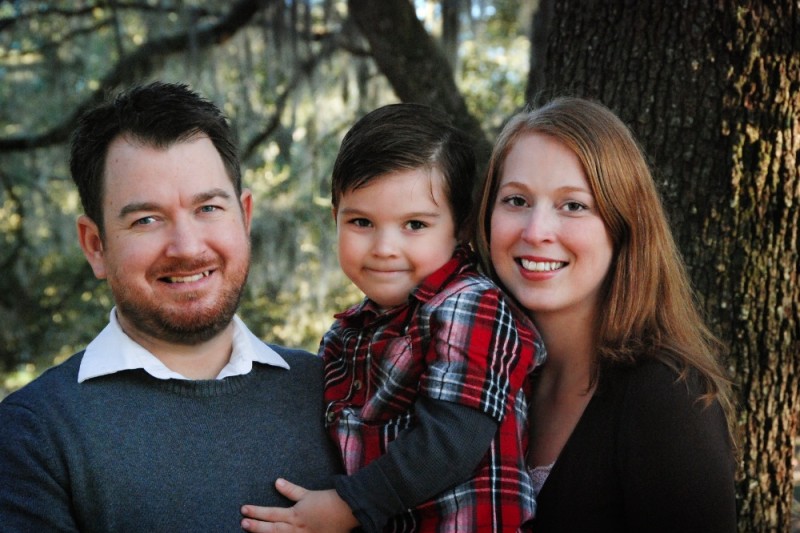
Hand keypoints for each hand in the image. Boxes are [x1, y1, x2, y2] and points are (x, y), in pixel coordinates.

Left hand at [240, 478, 358, 532]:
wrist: (346, 512)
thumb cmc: (327, 501)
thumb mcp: (308, 494)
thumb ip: (291, 490)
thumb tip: (277, 482)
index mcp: (295, 514)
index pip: (271, 513)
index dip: (256, 512)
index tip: (244, 510)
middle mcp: (296, 528)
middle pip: (272, 529)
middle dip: (256, 527)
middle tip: (243, 524)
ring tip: (252, 532)